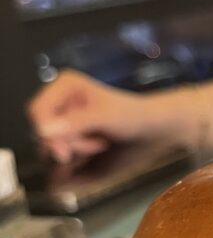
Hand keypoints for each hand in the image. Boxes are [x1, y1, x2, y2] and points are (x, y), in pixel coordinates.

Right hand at [28, 69, 153, 163]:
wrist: (150, 126)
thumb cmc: (131, 116)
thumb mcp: (105, 118)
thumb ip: (76, 123)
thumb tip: (44, 131)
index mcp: (64, 85)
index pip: (38, 111)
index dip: (47, 132)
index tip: (64, 152)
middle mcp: (60, 97)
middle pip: (43, 128)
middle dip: (66, 142)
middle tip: (93, 147)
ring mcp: (65, 114)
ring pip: (53, 141)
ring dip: (76, 149)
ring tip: (99, 144)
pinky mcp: (72, 129)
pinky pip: (64, 147)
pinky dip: (79, 151)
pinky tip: (96, 146)